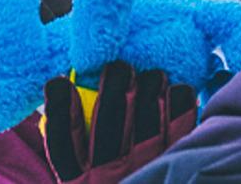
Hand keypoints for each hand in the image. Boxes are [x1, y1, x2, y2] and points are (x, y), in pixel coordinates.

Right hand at [42, 62, 197, 181]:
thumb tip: (59, 96)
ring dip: (149, 97)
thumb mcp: (81, 177)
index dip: (59, 113)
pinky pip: (179, 135)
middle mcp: (108, 178)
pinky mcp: (173, 163)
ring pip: (146, 132)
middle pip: (107, 131)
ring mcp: (143, 171)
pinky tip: (181, 90)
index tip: (59, 82)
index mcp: (78, 181)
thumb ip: (71, 144)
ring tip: (154, 75)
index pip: (63, 147)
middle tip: (119, 67)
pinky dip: (181, 110)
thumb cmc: (111, 179)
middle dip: (113, 94)